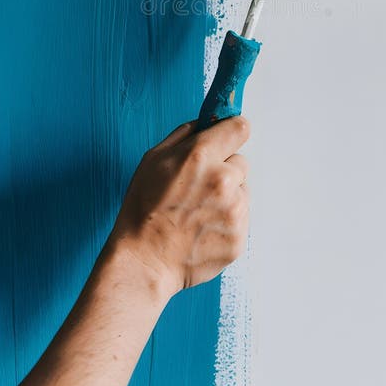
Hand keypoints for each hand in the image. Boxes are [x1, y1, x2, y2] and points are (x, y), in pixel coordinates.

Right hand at [109, 117, 250, 296]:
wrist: (144, 261)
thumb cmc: (143, 211)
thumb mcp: (153, 160)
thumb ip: (184, 135)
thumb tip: (205, 124)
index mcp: (201, 156)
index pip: (239, 128)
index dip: (231, 132)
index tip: (227, 137)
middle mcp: (223, 181)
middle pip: (241, 162)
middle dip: (224, 170)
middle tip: (198, 187)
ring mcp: (234, 211)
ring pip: (242, 191)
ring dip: (227, 197)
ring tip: (198, 212)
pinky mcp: (239, 237)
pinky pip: (241, 218)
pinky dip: (226, 222)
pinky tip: (203, 229)